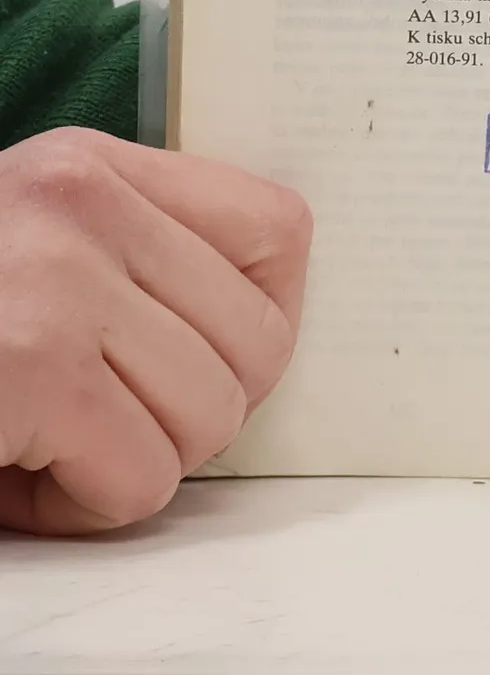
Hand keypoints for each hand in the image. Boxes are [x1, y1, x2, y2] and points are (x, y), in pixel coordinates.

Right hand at [0, 129, 310, 535]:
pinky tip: (14, 480)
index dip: (257, 321)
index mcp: (85, 167)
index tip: (194, 360)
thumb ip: (135, 265)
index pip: (278, 229)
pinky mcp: (30, 369)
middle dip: (190, 413)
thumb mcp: (33, 254)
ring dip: (135, 464)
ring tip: (44, 447)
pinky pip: (143, 479)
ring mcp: (55, 282)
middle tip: (97, 425)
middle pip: (260, 344)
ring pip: (212, 419)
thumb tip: (266, 339)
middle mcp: (78, 204)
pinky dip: (85, 507)